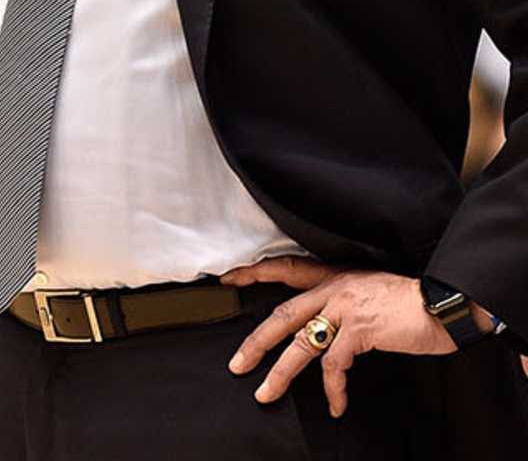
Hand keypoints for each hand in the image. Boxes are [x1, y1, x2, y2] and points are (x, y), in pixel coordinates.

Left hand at [222, 257, 456, 417]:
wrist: (442, 302)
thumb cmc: (407, 300)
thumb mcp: (367, 290)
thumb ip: (341, 299)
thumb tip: (324, 321)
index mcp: (333, 276)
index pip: (285, 269)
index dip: (255, 273)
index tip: (230, 278)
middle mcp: (333, 289)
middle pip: (282, 314)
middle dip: (255, 341)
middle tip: (237, 363)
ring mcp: (344, 309)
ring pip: (300, 343)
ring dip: (280, 372)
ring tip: (265, 392)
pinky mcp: (359, 330)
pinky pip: (334, 364)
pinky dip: (333, 388)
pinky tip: (335, 404)